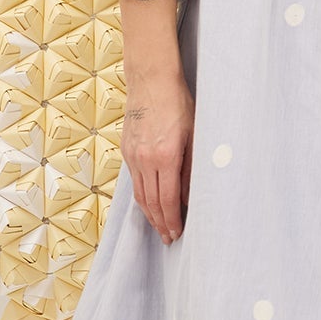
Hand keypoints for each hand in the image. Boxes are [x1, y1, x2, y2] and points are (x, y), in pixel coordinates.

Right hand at [122, 66, 193, 244]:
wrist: (151, 80)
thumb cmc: (178, 104)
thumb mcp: (194, 135)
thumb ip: (191, 169)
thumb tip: (189, 196)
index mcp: (165, 156)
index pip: (168, 200)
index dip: (172, 220)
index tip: (176, 233)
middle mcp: (145, 159)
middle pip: (151, 202)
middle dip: (160, 224)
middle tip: (168, 238)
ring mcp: (133, 155)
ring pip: (139, 194)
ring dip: (149, 214)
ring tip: (159, 227)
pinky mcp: (126, 150)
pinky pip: (134, 181)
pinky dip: (142, 196)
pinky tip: (149, 203)